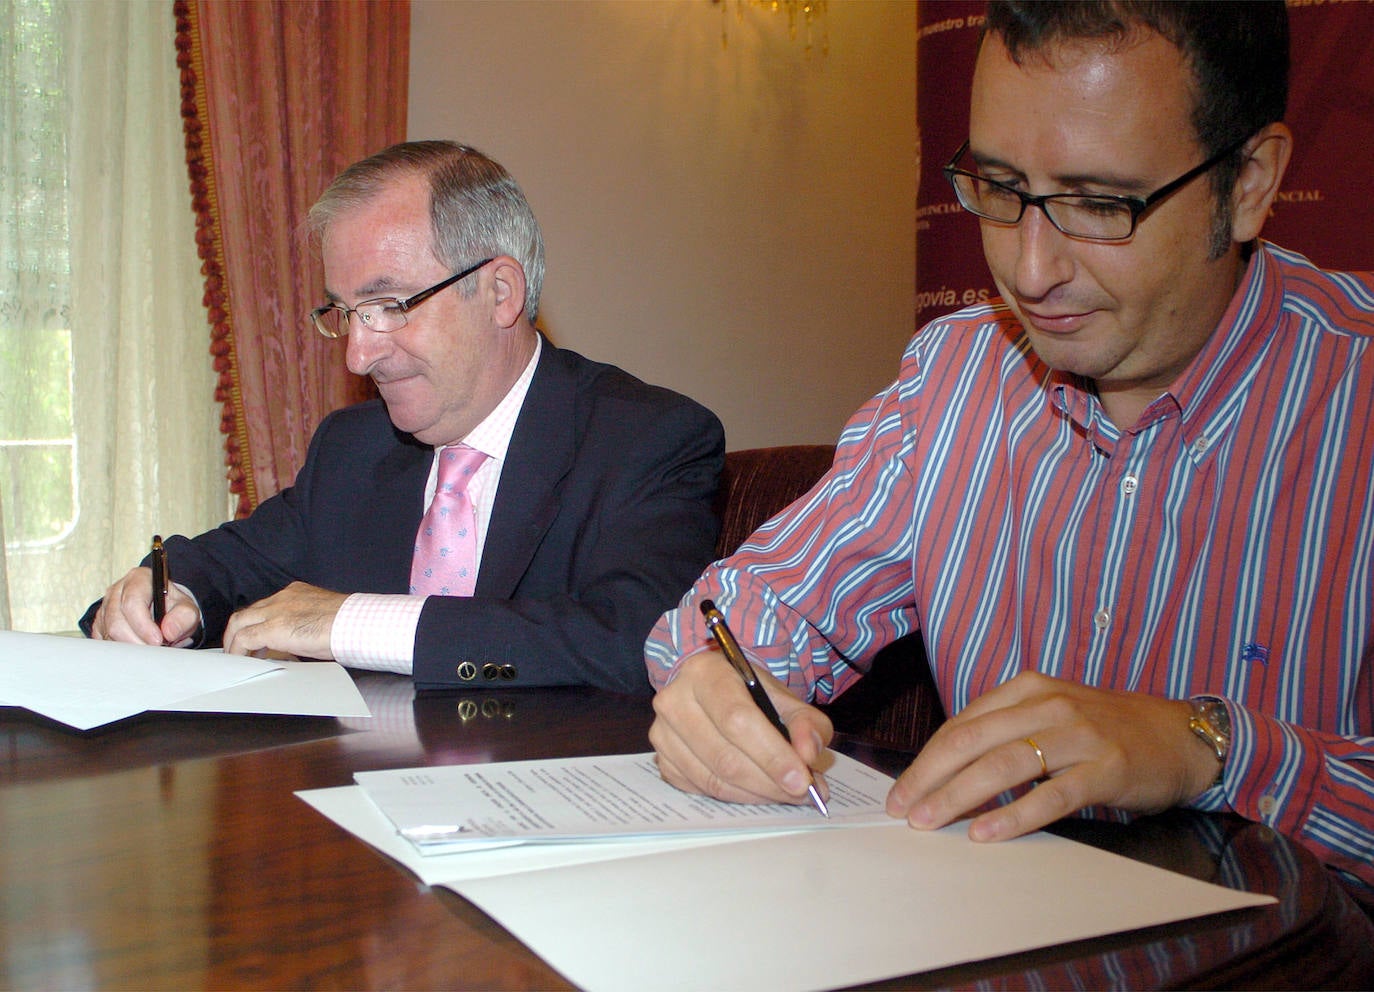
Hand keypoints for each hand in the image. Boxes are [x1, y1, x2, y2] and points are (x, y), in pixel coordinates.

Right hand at [89, 566, 199, 647]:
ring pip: (108, 633)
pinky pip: (102, 640)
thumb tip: (168, 632)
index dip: (143, 625)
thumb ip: (183, 618)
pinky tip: (135, 647)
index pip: (133, 602)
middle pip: (116, 621)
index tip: (157, 641)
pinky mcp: (99, 623)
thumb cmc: (174, 608)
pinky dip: (119, 650)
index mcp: (140, 579)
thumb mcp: (187, 610)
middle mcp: (117, 590)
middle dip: (136, 640)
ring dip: (129, 646)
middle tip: (155, 649)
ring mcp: (105, 606)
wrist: (166, 611)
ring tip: (149, 647)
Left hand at [221, 581, 346, 658]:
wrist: (355, 623)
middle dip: (239, 629)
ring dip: (234, 641)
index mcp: (296, 593)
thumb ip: (306, 624)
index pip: (267, 605)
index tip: (258, 636)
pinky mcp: (272, 628)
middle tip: (238, 646)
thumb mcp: (322, 618)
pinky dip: (238, 651)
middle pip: (249, 611)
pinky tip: (240, 661)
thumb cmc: (349, 623)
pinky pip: (244, 639)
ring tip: (235, 656)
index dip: (258, 621)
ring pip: (240, 622)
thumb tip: (300, 641)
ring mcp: (275, 611)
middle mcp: (282, 598)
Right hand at [649, 646, 833, 805]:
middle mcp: (675, 699)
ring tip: (785, 793)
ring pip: (713, 779)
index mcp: (706, 672)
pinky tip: (757, 791)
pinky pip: (701, 789)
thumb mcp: (783, 697)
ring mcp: (662, 732)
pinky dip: (735, 797)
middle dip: (769, 782)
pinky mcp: (662, 759)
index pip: (737, 720)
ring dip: (755, 794)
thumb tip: (808, 756)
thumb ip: (806, 722)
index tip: (802, 780)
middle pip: (725, 756)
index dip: (771, 755)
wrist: (713, 689)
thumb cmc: (749, 693)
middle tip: (802, 793)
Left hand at [885, 671, 1220, 841]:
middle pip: (971, 741)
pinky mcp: (1106, 767)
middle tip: (902, 809)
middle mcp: (1047, 704)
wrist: (1180, 735)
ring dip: (958, 795)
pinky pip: (1050, 794)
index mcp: (1027, 688)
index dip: (926, 759)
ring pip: (1002, 765)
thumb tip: (949, 775)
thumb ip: (1006, 735)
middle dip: (929, 777)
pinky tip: (986, 831)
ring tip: (929, 821)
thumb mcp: (1051, 717)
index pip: (961, 724)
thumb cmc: (1107, 730)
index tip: (901, 790)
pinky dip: (1013, 814)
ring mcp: (1077, 734)